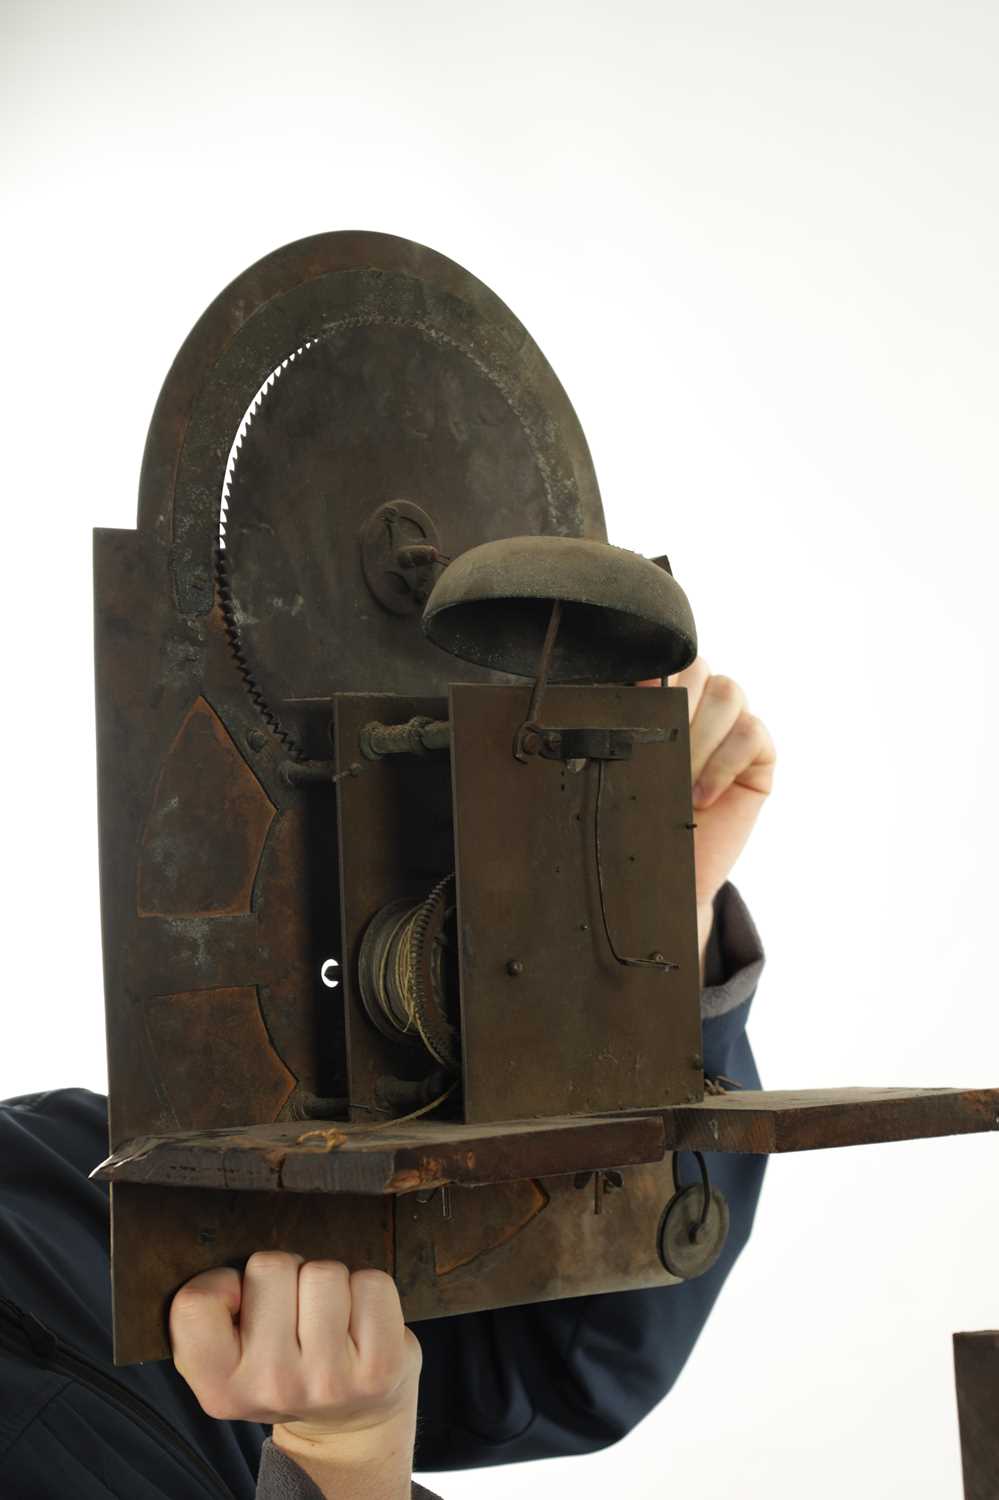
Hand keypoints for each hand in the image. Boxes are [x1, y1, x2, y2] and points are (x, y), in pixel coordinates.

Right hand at [169, 1251, 421, 1445]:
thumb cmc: (283, 1370)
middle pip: (270, 1266)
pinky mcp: (379, 1368)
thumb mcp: (226, 1359)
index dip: (222, 1283)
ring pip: (324, 1271)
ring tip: (329, 1317)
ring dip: (329, 1282)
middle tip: (295, 1312)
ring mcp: (328, 1380)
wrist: (347, 1430)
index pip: (195, 1302)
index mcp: (219, 1387)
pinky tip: (361, 1323)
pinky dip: (368, 1291)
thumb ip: (208, 1317)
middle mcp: (271, 1386)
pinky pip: (372, 1283)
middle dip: (286, 1275)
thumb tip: (224, 1273)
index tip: (243, 1301)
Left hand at [642, 658, 774, 973]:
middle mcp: (698, 704)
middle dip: (676, 707)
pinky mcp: (759, 754)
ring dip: (699, 736)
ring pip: (728, 692)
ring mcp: (732, 726)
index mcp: (660, 699)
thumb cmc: (634, 823)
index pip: (662, 663)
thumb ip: (617, 729)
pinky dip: (723, 763)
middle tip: (657, 756)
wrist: (661, 880)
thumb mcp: (614, 772)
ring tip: (679, 782)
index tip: (633, 709)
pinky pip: (751, 733)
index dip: (652, 679)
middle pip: (698, 667)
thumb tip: (606, 694)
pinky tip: (700, 797)